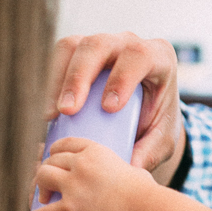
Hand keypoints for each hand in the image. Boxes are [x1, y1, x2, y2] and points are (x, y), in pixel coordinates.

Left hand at [31, 137, 149, 210]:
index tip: (53, 157)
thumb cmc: (146, 196)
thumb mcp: (137, 173)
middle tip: (48, 185)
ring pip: (42, 178)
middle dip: (47, 171)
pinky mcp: (70, 210)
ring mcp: (74, 186)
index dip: (56, 151)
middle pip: (51, 161)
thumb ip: (130, 171)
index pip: (67, 144)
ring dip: (40, 188)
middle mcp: (81, 164)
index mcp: (96, 151)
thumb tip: (134, 174)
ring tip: (43, 199)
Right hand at [48, 33, 182, 177]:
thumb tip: (128, 167)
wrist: (149, 113)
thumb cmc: (158, 122)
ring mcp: (102, 44)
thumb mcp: (162, 139)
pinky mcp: (80, 51)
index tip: (108, 109)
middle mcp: (128, 43)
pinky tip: (49, 113)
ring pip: (74, 46)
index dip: (121, 78)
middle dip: (80, 76)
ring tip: (53, 115)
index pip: (138, 56)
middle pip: (99, 45)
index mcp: (158, 57)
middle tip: (69, 111)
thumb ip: (150, 152)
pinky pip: (60, 57)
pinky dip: (51, 82)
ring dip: (59, 79)